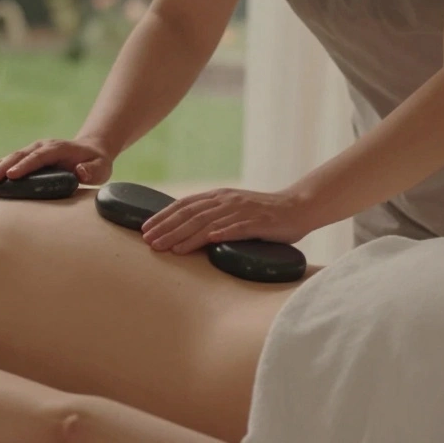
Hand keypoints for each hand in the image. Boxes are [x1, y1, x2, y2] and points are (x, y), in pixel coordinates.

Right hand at [0, 138, 114, 186]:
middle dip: (2, 168)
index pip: (39, 157)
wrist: (91, 150)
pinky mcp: (28, 156)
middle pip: (19, 155)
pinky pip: (10, 161)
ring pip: (11, 156)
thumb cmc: (96, 163)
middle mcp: (42, 146)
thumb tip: (80, 172)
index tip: (11, 175)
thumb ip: (92, 171)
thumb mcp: (101, 168)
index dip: (25, 166)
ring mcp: (34, 150)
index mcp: (58, 148)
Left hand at [140, 188, 312, 253]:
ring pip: (205, 223)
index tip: (145, 228)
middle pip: (189, 214)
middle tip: (148, 241)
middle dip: (166, 228)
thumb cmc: (264, 213)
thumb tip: (187, 227)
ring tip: (166, 248)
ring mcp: (240, 211)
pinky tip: (199, 244)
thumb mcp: (234, 208)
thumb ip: (214, 214)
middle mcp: (226, 201)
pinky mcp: (255, 223)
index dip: (163, 216)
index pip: (184, 205)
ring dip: (183, 236)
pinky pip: (231, 230)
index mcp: (219, 196)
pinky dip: (214, 236)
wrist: (298, 207)